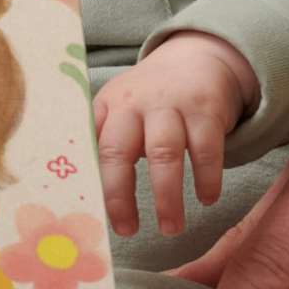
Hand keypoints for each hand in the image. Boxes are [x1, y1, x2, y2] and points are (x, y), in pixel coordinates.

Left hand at [93, 32, 257, 236]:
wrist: (197, 58)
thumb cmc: (150, 98)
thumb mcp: (119, 108)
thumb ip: (102, 141)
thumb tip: (81, 192)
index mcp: (107, 107)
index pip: (91, 148)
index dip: (91, 185)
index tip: (94, 218)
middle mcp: (134, 103)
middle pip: (119, 150)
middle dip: (120, 195)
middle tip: (128, 231)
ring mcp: (171, 105)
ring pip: (164, 153)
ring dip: (167, 195)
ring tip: (171, 228)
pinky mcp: (206, 109)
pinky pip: (206, 148)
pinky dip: (207, 178)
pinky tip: (207, 199)